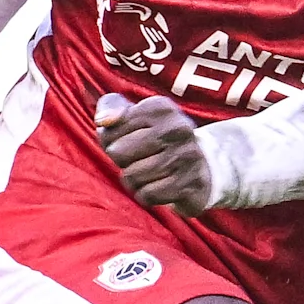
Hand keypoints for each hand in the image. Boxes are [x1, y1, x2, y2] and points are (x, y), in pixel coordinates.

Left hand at [96, 93, 214, 212]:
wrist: (201, 165)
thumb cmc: (153, 138)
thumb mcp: (131, 116)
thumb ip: (109, 109)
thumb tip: (103, 122)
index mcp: (160, 108)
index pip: (110, 131)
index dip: (110, 142)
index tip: (129, 140)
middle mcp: (178, 127)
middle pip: (118, 153)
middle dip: (121, 162)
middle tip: (137, 159)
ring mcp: (188, 156)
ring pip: (133, 177)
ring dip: (132, 181)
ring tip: (147, 173)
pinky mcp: (192, 183)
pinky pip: (148, 195)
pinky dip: (146, 195)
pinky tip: (157, 187)